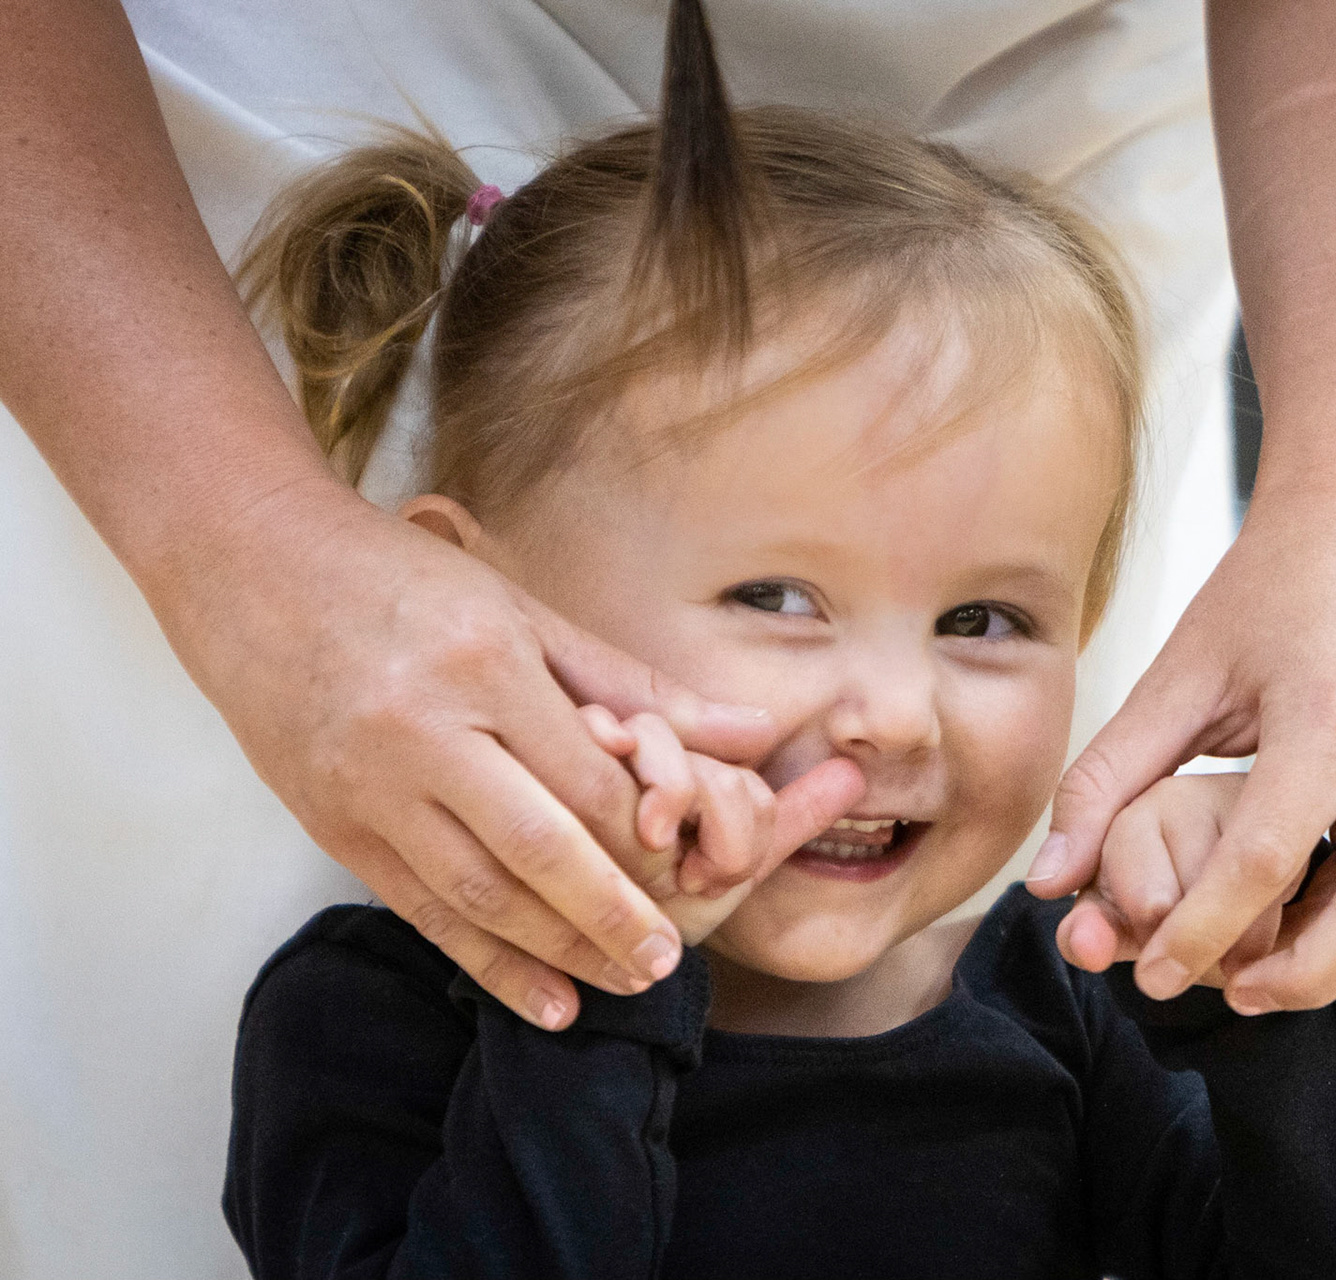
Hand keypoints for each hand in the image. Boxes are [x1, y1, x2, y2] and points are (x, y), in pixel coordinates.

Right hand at [162, 483, 856, 1028]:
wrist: (251, 569)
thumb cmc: (402, 580)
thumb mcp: (524, 609)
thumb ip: (634, 682)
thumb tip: (751, 732)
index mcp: (484, 670)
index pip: (586, 781)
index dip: (648, 839)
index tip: (696, 872)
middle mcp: (423, 736)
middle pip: (537, 850)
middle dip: (612, 916)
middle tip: (667, 962)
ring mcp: (370, 789)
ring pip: (478, 895)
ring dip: (557, 952)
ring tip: (619, 985)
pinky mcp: (334, 828)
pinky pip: (422, 911)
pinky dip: (486, 962)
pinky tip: (544, 998)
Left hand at [1026, 494, 1335, 1013]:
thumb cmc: (1270, 584)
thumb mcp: (1178, 672)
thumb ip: (1108, 777)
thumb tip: (1050, 880)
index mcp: (1330, 718)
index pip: (1263, 860)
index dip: (1201, 931)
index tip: (1150, 974)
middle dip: (1300, 977)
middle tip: (1223, 996)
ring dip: (1327, 956)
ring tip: (1246, 974)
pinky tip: (1282, 922)